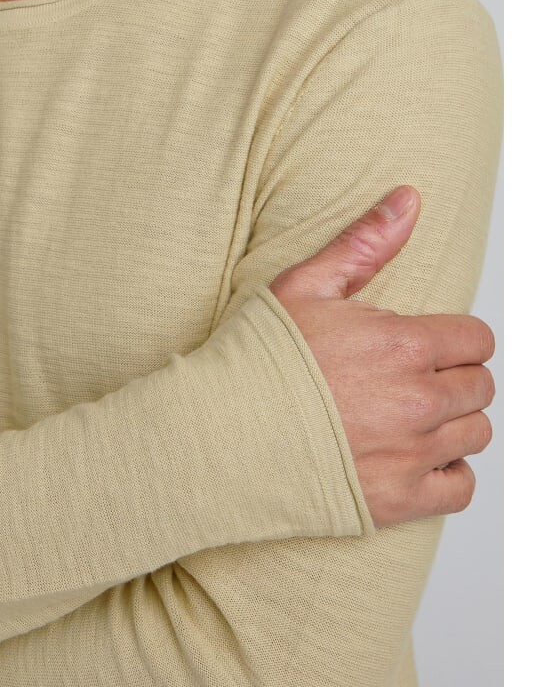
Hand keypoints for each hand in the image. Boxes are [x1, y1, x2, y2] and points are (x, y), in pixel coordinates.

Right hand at [268, 185, 495, 528]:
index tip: (428, 345)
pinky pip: (461, 488)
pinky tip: (415, 458)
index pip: (476, 340)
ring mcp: (412, 453)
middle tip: (413, 379)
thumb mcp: (304, 285)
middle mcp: (418, 400)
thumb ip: (365, 243)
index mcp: (402, 344)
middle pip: (480, 387)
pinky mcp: (398, 499)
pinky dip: (448, 474)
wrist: (218, 436)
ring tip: (410, 417)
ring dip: (452, 424)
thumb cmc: (255, 361)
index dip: (455, 339)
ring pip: (475, 434)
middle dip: (453, 378)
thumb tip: (409, 199)